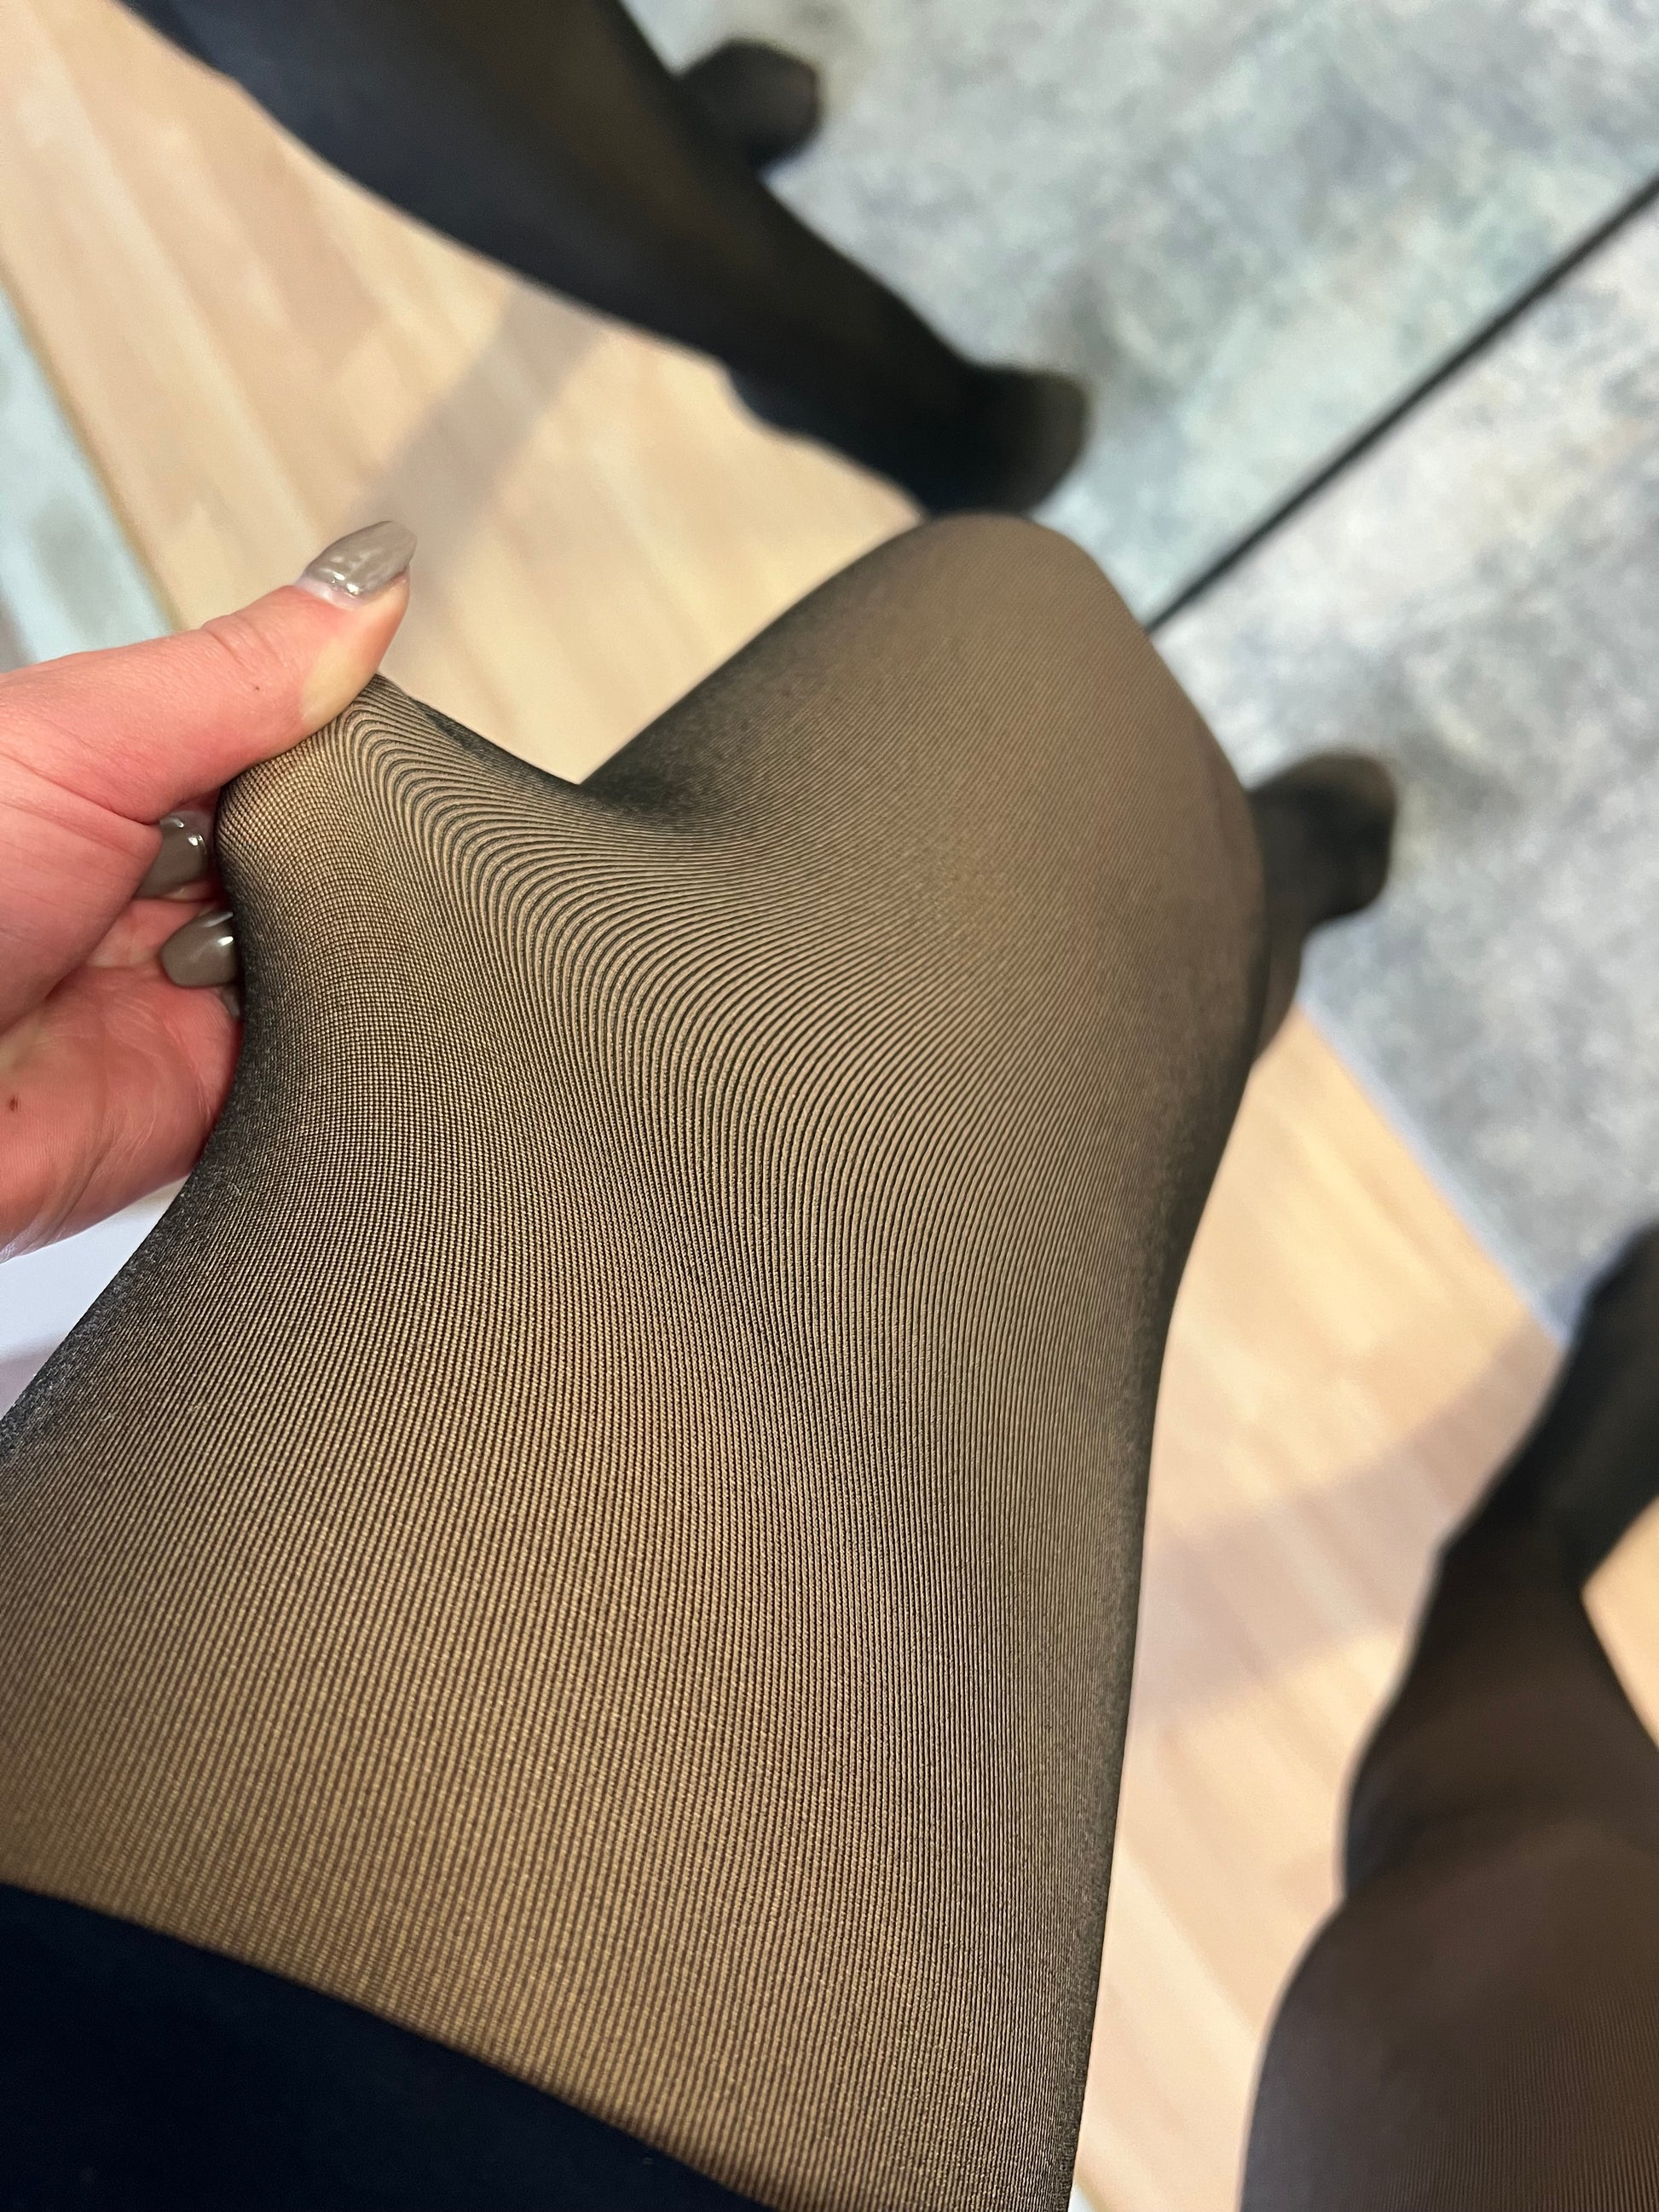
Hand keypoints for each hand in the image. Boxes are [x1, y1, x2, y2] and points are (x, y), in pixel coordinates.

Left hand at [0, 522, 414, 1257]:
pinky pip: (326, 1066)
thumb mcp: (76, 740)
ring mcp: (194, 997)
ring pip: (340, 960)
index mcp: (118, 777)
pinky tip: (299, 1018)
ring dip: (336, 952)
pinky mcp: (222, 1101)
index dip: (336, 733)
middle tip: (281, 858)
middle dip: (340, 854)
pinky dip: (336, 1048)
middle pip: (326, 853)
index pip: (285, 737)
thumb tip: (368, 578)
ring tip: (259, 946)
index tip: (365, 731)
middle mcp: (159, 886)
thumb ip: (237, 674)